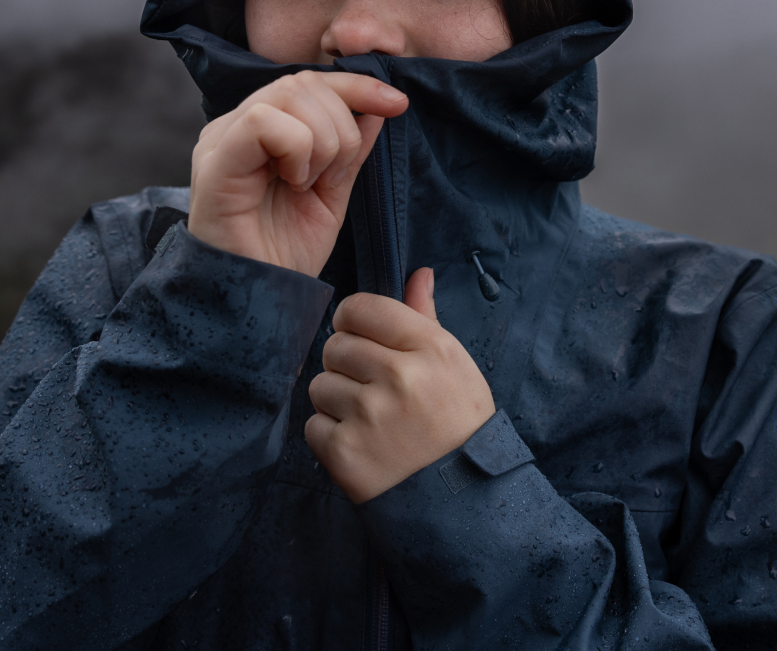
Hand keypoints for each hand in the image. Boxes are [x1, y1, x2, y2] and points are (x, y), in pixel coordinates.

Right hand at [188, 71, 407, 277]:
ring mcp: (220, 141)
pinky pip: (262, 121)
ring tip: (311, 184)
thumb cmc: (285, 254)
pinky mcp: (214, 163)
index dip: (357, 85)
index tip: (398, 104)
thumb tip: (378, 104)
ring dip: (323, 140)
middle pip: (302, 82)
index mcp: (259, 130)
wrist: (260, 299)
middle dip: (342, 125)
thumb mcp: (332, 194)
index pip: (310, 81)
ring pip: (288, 94)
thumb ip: (350, 149)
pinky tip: (294, 183)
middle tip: (333, 177)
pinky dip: (296, 148)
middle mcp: (234, 127)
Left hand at [305, 268, 496, 502]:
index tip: (359, 337)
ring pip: (320, 384)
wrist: (463, 501)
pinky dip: (330, 436)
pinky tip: (361, 444)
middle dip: (346, 364)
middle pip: (335, 345)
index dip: (352, 321)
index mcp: (431, 349)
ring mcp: (370, 416)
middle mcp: (399, 377)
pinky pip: (313, 424)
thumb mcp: (456, 366)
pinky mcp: (345, 452)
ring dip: (336, 401)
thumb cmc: (459, 426)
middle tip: (369, 387)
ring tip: (368, 419)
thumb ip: (425, 317)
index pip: (362, 308)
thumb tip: (418, 274)